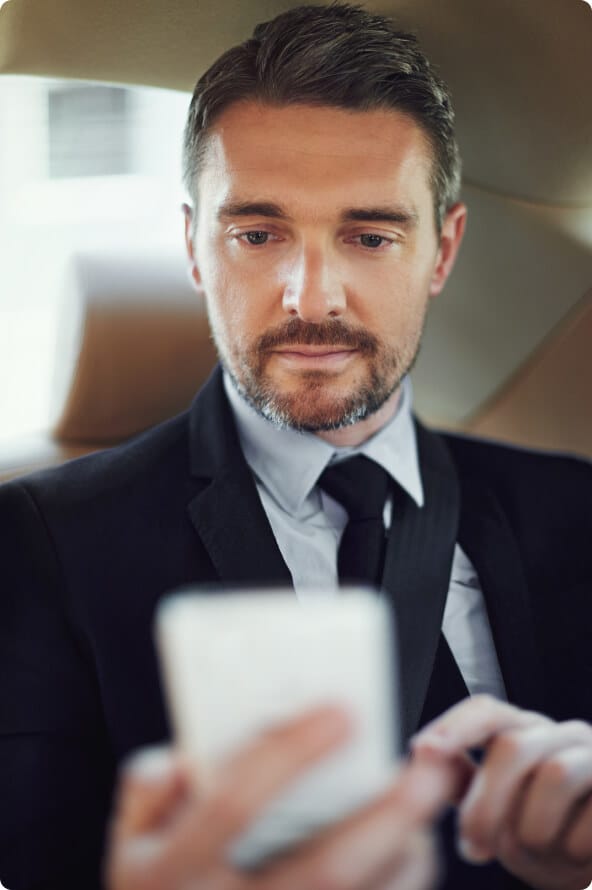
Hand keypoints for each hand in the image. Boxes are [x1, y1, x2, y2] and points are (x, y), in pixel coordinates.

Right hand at [106, 706, 459, 889]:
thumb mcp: (124, 843)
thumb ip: (146, 791)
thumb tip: (184, 756)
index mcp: (169, 874)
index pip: (235, 804)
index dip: (288, 754)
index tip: (342, 710)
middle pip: (323, 870)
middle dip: (387, 817)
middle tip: (432, 767)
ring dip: (407, 860)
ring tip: (433, 804)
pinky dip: (396, 887)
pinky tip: (412, 852)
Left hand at [412, 695, 591, 889]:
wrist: (591, 862)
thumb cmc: (547, 833)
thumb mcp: (500, 807)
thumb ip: (464, 779)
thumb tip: (424, 756)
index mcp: (526, 731)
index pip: (486, 710)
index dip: (454, 725)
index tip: (422, 750)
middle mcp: (563, 733)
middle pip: (513, 745)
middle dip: (487, 802)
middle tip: (472, 848)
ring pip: (555, 774)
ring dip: (534, 828)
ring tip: (534, 853)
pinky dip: (573, 846)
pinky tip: (574, 857)